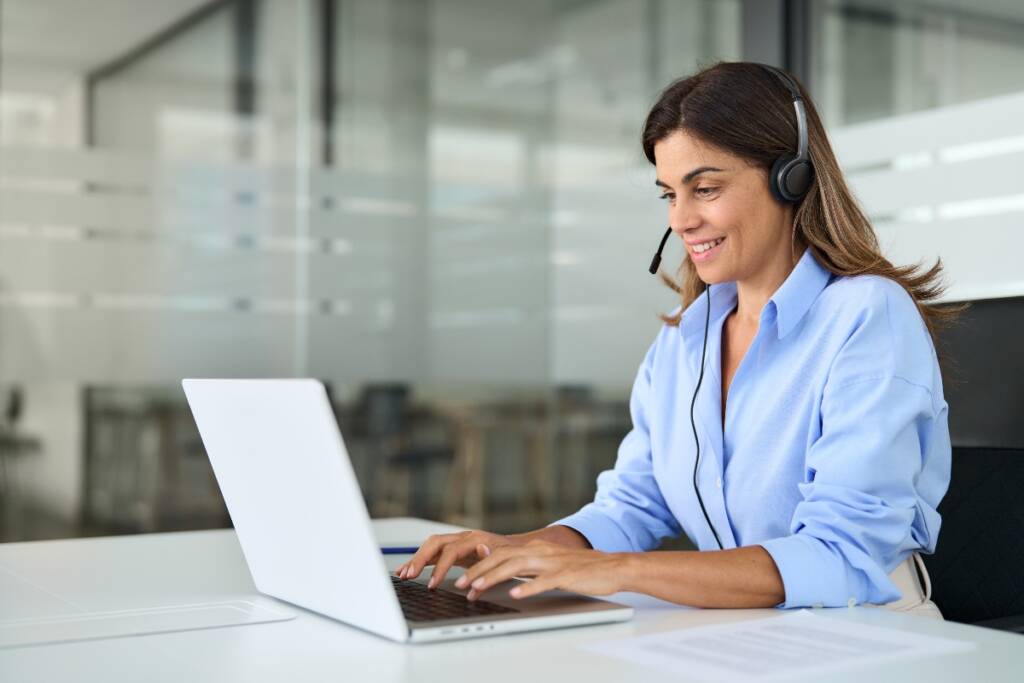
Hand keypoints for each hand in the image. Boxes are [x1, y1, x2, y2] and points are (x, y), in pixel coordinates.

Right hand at [395, 530, 520, 588]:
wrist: (518, 549)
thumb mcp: (505, 557)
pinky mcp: (453, 550)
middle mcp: (462, 538)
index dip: (440, 567)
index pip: (451, 550)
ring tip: (403, 574)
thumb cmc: (512, 555)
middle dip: (420, 559)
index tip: (432, 584)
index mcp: (474, 538)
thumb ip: (492, 555)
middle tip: (409, 575)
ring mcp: (457, 543)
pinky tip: (408, 570)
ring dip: (416, 560)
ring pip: (431, 547)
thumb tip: (482, 550)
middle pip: (435, 543)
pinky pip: (433, 554)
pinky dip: (420, 561)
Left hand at [453, 540, 627, 600]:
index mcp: (536, 549)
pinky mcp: (566, 574)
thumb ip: (527, 564)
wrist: (612, 566)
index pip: (500, 553)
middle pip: (503, 557)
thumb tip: (503, 570)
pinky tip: (516, 593)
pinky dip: (528, 586)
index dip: (479, 565)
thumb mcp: (549, 563)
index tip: (463, 579)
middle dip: (479, 570)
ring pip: (518, 566)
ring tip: (479, 588)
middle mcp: (541, 552)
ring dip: (495, 576)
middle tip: (461, 584)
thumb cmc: (580, 569)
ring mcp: (553, 562)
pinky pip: (544, 580)